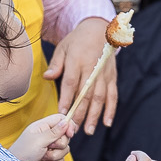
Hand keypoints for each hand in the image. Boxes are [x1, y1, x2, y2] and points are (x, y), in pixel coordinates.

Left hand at [8, 112, 74, 160]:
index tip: (70, 134)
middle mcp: (46, 136)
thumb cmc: (23, 153)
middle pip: (65, 136)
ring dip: (55, 155)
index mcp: (42, 127)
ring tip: (43, 156)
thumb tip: (66, 122)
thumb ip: (55, 131)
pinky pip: (61, 160)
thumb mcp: (39, 139)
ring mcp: (49, 148)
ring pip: (64, 149)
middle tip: (49, 147)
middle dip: (60, 144)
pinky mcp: (50, 159)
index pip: (60, 119)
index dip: (68, 125)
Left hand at [47, 16, 118, 132]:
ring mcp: (104, 74)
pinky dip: (111, 109)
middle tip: (73, 129)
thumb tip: (47, 77)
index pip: (71, 83)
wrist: (98, 30)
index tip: (62, 114)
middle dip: (80, 113)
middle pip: (86, 94)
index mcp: (77, 61)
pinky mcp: (112, 77)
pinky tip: (107, 123)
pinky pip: (113, 95)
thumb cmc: (77, 41)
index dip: (67, 99)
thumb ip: (56, 64)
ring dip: (94, 115)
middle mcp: (92, 68)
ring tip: (88, 131)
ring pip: (99, 98)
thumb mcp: (63, 48)